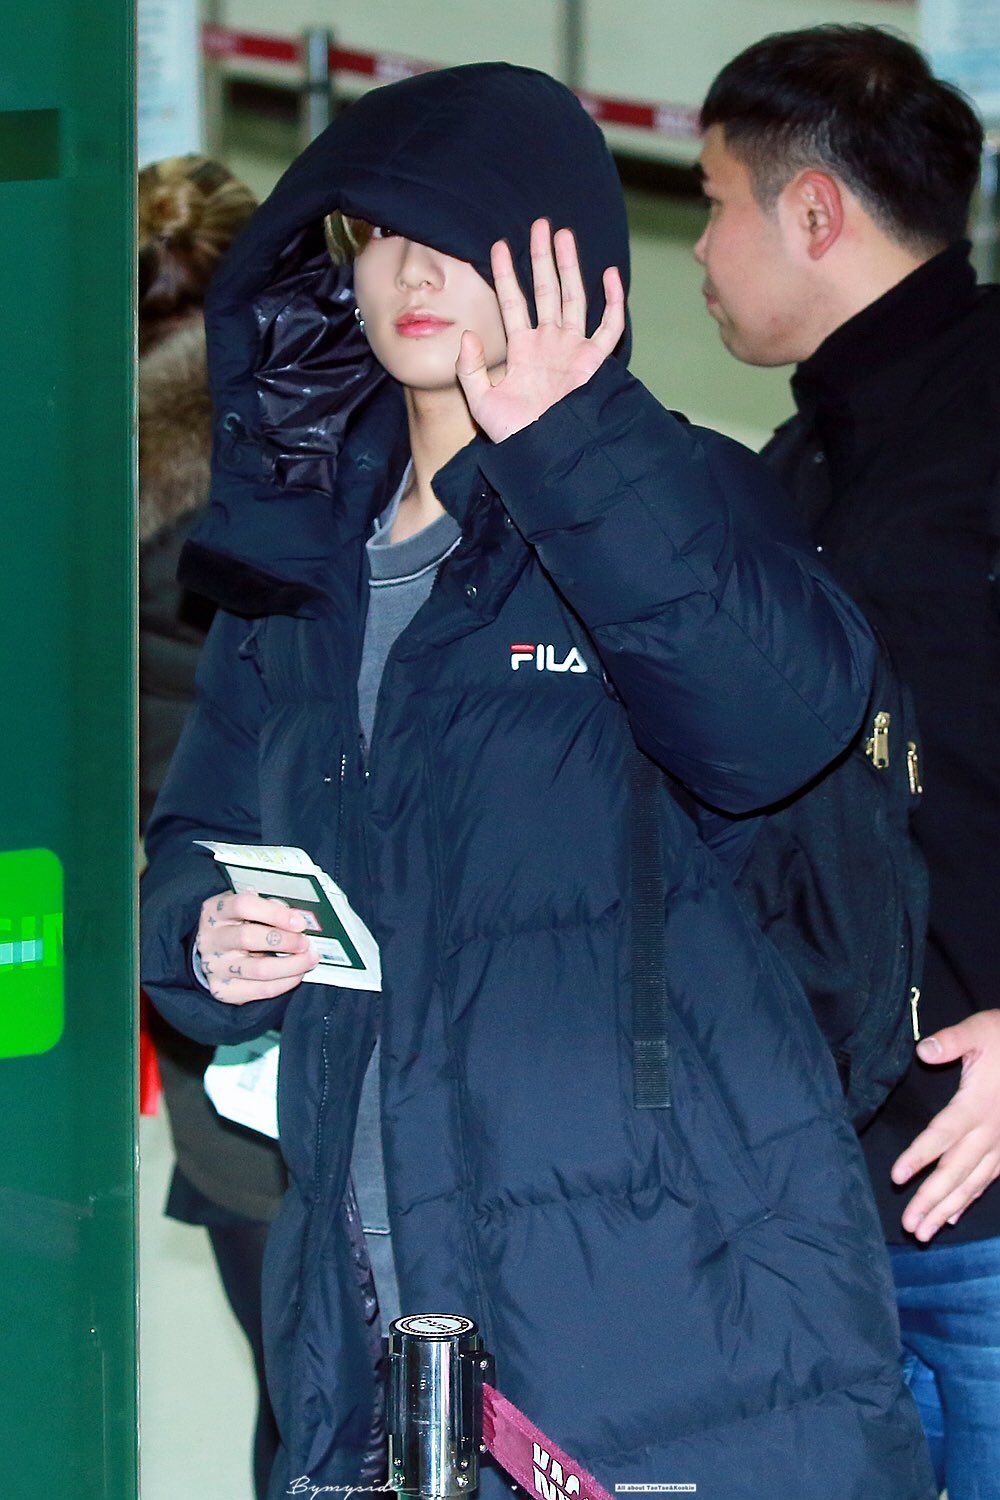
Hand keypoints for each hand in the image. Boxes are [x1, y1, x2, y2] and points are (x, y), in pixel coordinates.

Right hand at [195, 890, 317, 1004]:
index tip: (299, 922)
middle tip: (306, 942)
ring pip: (259, 969)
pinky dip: (286, 982)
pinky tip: (297, 974)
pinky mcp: (223, 990)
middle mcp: (211, 939)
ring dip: (292, 965)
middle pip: (248, 938)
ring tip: (309, 959)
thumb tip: (296, 918)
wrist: (214, 952)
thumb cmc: (238, 924)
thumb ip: (268, 907)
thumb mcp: (246, 908)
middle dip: (285, 941)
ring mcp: (215, 967)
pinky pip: (262, 989)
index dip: (275, 913)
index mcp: (215, 910)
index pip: (244, 906)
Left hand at [456, 217, 624, 442]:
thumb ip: (469, 370)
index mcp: (522, 349)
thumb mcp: (480, 404)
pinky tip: (609, 274)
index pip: (512, 302)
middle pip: (547, 290)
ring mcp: (573, 350)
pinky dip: (612, 301)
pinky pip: (608, 327)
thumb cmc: (515, 436)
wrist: (546, 455)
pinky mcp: (595, 363)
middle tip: (539, 224)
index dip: (506, 274)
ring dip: (570, 266)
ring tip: (564, 234)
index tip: (498, 246)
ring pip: (574, 298)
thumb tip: (467, 334)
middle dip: (542, 257)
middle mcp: (549, 343)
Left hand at [892, 1009, 999, 1240]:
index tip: (897, 1177)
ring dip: (947, 1209)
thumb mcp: (980, 1031)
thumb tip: (923, 1050)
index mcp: (976, 1104)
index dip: (919, 1156)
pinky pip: (989, 1179)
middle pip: (955, 1170)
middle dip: (931, 1200)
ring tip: (924, 1232)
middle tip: (909, 1226)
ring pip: (972, 1183)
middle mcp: (990, 1131)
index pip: (943, 1134)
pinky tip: (953, 1216)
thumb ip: (952, 1041)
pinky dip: (970, 1199)